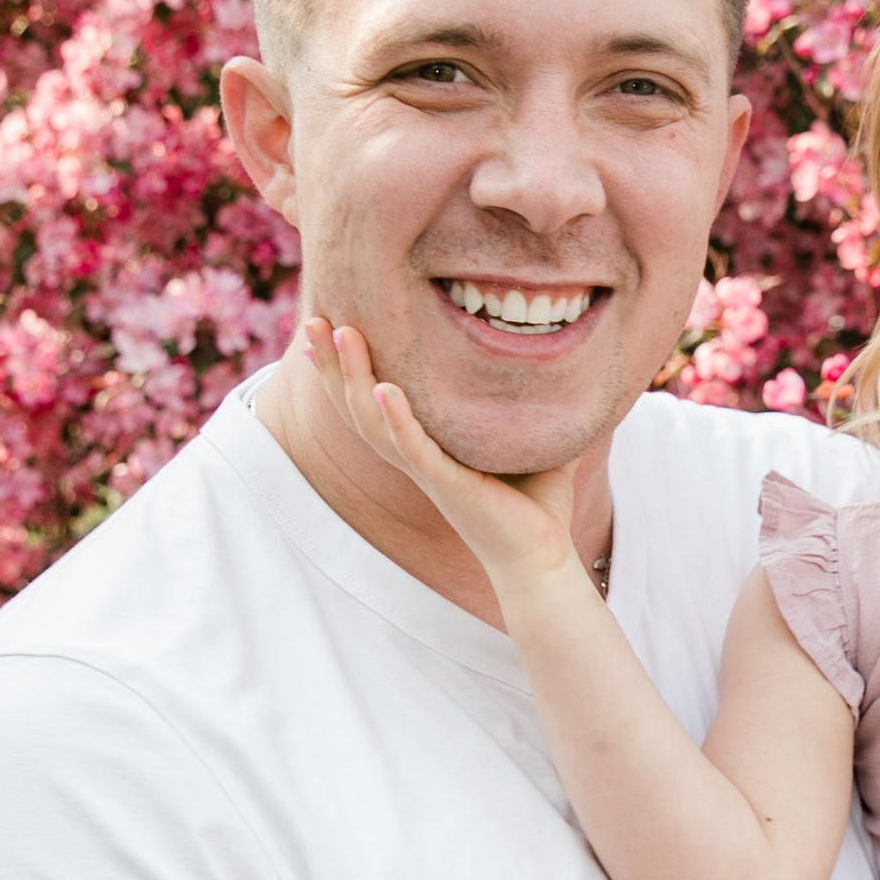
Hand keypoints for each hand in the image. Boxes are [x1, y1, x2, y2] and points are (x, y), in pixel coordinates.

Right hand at [301, 315, 584, 604]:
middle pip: (356, 407)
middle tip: (311, 321)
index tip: (328, 328)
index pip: (373, 402)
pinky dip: (396, 419)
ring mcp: (428, 473)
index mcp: (428, 448)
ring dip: (353, 378)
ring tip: (341, 333)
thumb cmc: (537, 507)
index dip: (347, 370)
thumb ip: (538, 402)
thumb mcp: (535, 441)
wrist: (544, 559)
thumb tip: (568, 358)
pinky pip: (413, 450)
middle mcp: (417, 458)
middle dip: (332, 365)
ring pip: (373, 422)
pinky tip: (384, 389)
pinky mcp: (447, 486)